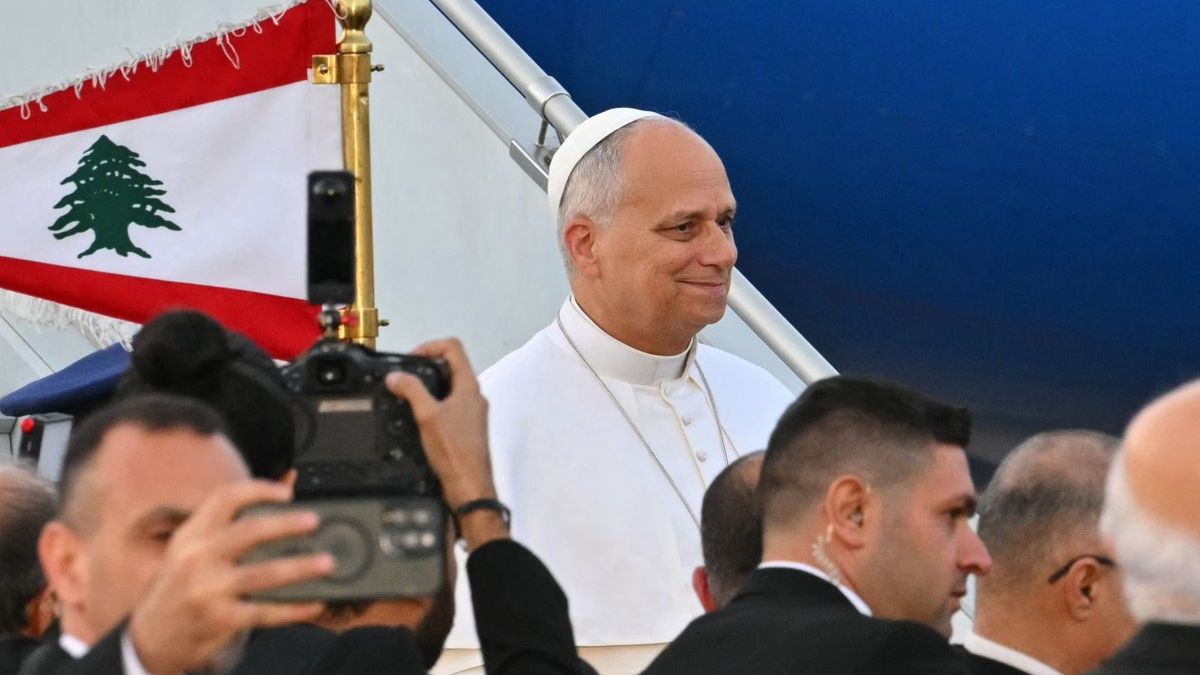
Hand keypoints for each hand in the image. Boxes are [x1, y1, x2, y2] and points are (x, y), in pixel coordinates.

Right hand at [128, 481, 332, 674]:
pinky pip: (265, 611)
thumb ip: (237, 515)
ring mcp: (208, 590)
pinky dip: (294, 608)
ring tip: (327, 563)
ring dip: (301, 567)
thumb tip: (289, 479)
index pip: (225, 498)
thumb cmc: (181, 584)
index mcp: (192, 534)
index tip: (288, 492)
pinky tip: (315, 602)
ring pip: (263, 573)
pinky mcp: (219, 620)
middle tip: (315, 521)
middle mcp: (197, 558)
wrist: (152, 636)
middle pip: (248, 531)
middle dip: (286, 524)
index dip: (260, 489)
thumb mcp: (195, 546)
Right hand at [386, 338, 508, 549]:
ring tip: (408, 396)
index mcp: (469, 386)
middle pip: (452, 366)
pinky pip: (451, 405)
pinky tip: (419, 417)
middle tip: (405, 378)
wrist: (470, 486)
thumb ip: (411, 391)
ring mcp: (473, 412)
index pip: (453, 348)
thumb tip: (395, 376)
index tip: (410, 360)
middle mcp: (475, 396)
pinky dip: (435, 403)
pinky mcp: (468, 428)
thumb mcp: (427, 416)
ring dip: (429, 387)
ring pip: (451, 387)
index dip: (429, 346)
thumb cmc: (453, 450)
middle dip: (426, 367)